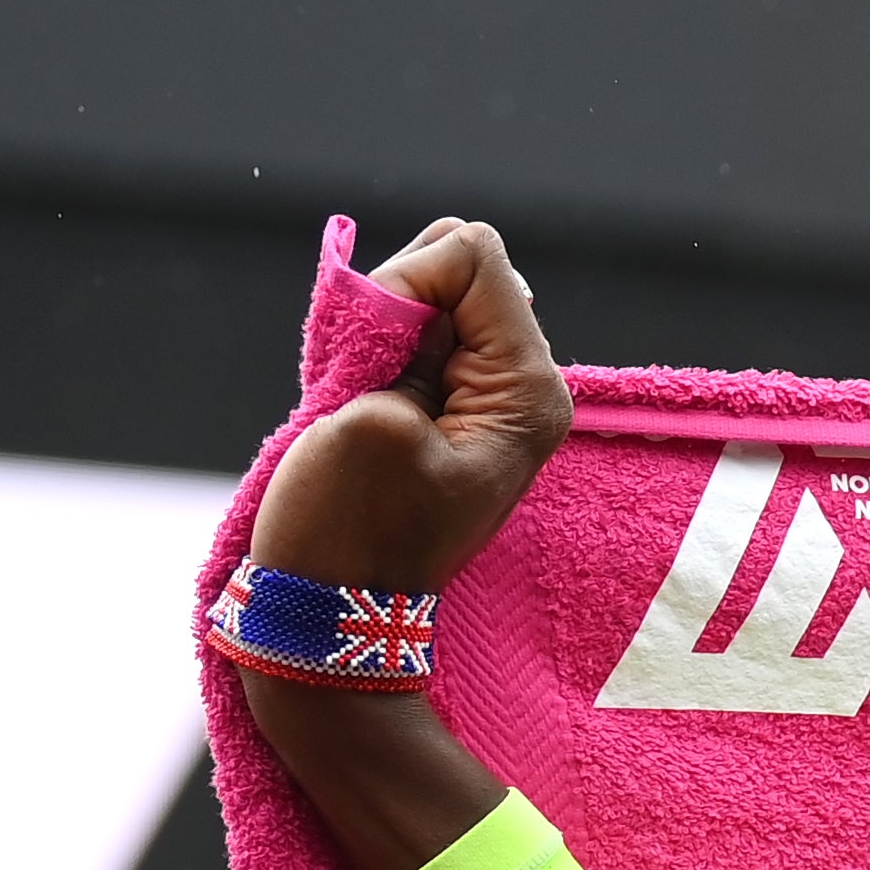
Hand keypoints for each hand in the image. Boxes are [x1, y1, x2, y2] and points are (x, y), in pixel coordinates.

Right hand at [251, 219, 571, 593]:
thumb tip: (431, 279)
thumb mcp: (374, 418)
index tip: (380, 356)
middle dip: (399, 301)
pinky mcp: (451, 405)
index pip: (475, 257)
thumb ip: (407, 328)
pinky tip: (366, 405)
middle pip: (459, 268)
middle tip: (373, 384)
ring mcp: (492, 397)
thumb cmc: (347, 527)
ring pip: (429, 297)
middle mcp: (529, 387)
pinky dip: (374, 351)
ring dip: (380, 330)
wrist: (338, 611)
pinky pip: (409, 336)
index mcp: (531, 389)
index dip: (407, 282)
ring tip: (367, 402)